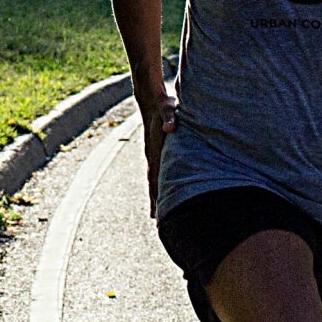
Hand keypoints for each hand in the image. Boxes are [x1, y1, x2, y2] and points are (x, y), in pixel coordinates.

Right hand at [142, 91, 175, 209]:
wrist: (152, 100)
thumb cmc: (163, 106)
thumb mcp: (168, 109)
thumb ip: (170, 118)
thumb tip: (170, 128)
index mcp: (154, 150)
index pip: (155, 175)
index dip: (157, 192)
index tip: (158, 208)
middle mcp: (151, 155)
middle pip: (153, 182)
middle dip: (155, 200)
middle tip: (157, 220)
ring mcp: (153, 155)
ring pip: (154, 179)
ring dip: (155, 195)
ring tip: (157, 213)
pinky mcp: (157, 152)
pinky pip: (158, 173)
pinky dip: (159, 185)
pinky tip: (162, 192)